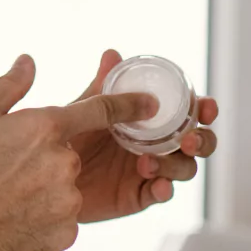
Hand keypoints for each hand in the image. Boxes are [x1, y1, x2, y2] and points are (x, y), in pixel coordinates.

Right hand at [0, 53, 155, 250]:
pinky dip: (42, 217)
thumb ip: (9, 88)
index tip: (148, 104)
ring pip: (66, 187)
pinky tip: (8, 217)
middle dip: (48, 157)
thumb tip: (28, 61)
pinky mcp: (64, 234)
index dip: (128, 104)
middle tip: (6, 168)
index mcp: (45, 127)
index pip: (102, 109)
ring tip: (1, 195)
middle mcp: (63, 163)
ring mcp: (66, 202)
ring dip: (44, 188)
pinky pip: (62, 218)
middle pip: (72, 153)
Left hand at [67, 48, 219, 223]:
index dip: (203, 108)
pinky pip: (161, 194)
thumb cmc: (66, 135)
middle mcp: (156, 144)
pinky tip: (157, 185)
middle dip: (203, 140)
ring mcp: (150, 170)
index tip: (206, 107)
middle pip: (197, 142)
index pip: (187, 111)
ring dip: (177, 165)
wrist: (44, 172)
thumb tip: (112, 54)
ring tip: (148, 162)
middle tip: (189, 140)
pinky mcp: (139, 196)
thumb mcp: (83, 109)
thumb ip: (101, 87)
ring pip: (184, 169)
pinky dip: (165, 189)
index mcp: (149, 119)